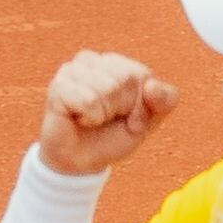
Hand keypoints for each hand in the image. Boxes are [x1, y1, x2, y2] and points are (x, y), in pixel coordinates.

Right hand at [37, 50, 181, 176]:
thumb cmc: (113, 137)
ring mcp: (72, 70)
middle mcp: (92, 61)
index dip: (140, 105)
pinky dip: (89, 118)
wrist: (81, 162)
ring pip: (107, 89)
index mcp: (116, 63)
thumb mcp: (149, 121)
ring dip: (105, 114)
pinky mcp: (58, 86)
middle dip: (124, 109)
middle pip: (126, 79)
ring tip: (93, 119)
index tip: (130, 119)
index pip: (142, 75)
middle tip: (108, 120)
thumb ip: (164, 101)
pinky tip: (79, 119)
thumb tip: (152, 86)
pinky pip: (89, 101)